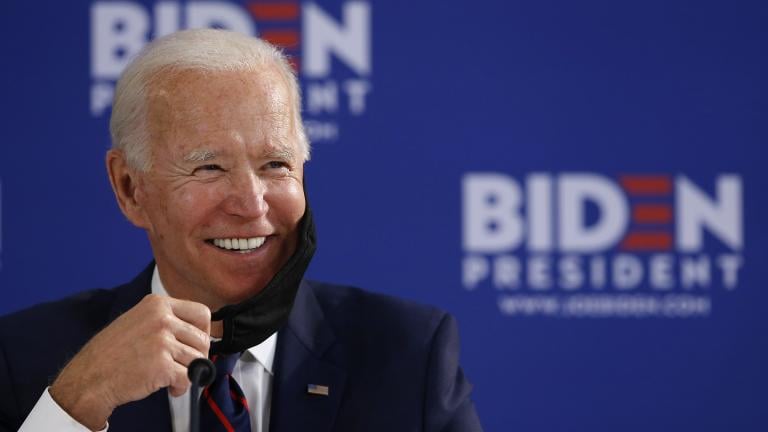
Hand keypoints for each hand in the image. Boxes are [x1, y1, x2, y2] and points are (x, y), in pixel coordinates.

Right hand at [49, 294, 210, 430]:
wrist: (88, 378)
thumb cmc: (112, 353)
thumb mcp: (139, 320)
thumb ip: (166, 320)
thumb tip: (199, 332)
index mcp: (157, 304)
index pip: (201, 313)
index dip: (204, 332)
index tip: (195, 344)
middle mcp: (161, 318)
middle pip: (203, 338)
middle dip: (197, 356)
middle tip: (183, 366)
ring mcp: (162, 341)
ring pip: (199, 359)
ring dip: (189, 373)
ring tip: (172, 379)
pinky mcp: (162, 364)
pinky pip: (189, 377)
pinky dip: (182, 387)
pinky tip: (170, 388)